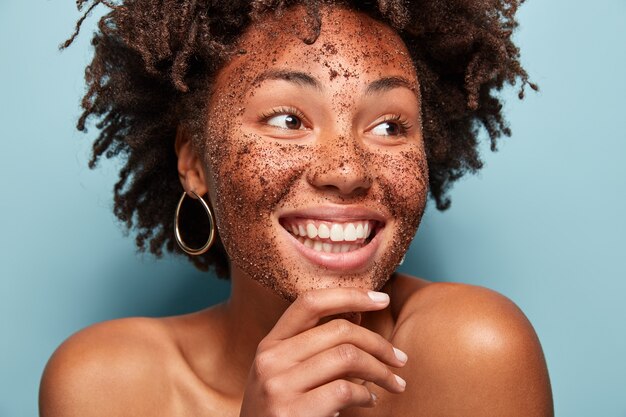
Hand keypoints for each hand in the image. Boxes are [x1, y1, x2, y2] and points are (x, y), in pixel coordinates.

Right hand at [239, 288, 407, 416]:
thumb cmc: (281, 414)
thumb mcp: (286, 375)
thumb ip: (313, 348)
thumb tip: (357, 314)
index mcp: (269, 344)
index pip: (310, 303)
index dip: (349, 295)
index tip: (381, 299)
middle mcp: (270, 360)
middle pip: (338, 330)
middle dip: (378, 343)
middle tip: (400, 359)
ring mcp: (278, 386)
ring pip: (347, 357)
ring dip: (381, 371)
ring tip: (395, 383)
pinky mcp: (292, 412)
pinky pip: (345, 390)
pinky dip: (366, 395)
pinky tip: (370, 402)